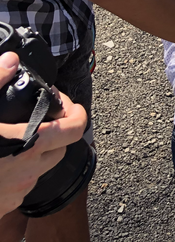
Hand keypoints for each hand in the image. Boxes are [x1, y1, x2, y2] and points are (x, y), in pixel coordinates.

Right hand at [0, 53, 87, 215]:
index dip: (75, 112)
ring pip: (40, 167)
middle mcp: (29, 170)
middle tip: (34, 118)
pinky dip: (15, 173)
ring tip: (10, 138)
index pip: (76, 127)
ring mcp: (18, 191)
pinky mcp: (5, 205)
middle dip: (53, 131)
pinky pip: (21, 186)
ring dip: (33, 153)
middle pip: (60, 147)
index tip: (61, 103)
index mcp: (28, 142)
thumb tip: (10, 61)